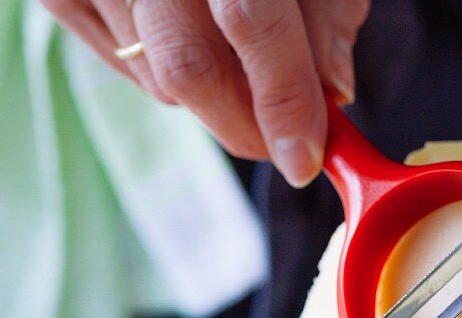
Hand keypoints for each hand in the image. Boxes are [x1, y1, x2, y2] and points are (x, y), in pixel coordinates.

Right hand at [41, 0, 369, 184]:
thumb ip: (326, 13)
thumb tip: (331, 91)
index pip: (247, 18)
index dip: (283, 99)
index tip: (305, 159)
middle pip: (188, 67)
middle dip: (247, 123)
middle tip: (285, 140)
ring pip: (162, 83)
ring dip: (216, 97)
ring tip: (240, 56)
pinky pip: (130, 73)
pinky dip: (172, 77)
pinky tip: (191, 36)